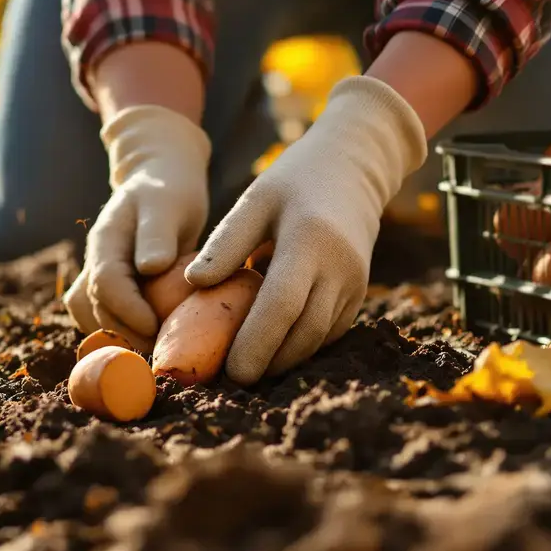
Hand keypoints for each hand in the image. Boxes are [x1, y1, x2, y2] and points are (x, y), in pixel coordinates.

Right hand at [64, 105, 210, 350]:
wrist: (160, 181)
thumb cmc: (168, 189)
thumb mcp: (167, 204)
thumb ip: (157, 233)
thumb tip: (150, 268)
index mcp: (105, 240)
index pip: (105, 283)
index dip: (127, 310)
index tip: (155, 327)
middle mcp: (95, 261)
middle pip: (94, 308)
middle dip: (124, 334)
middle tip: (159, 352)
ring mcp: (97, 275)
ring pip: (90, 317)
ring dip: (117, 339)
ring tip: (152, 352)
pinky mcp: (110, 288)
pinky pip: (102, 318)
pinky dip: (119, 334)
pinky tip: (146, 342)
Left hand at [184, 76, 427, 384]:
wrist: (353, 169)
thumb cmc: (293, 182)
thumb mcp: (255, 200)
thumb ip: (225, 244)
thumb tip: (192, 286)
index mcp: (310, 241)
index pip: (282, 305)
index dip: (256, 344)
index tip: (231, 371)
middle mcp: (340, 268)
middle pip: (304, 332)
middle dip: (268, 363)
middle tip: (231, 381)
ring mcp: (355, 284)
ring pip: (318, 339)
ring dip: (284, 360)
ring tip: (247, 370)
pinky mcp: (358, 294)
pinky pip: (328, 332)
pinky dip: (300, 347)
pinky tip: (272, 351)